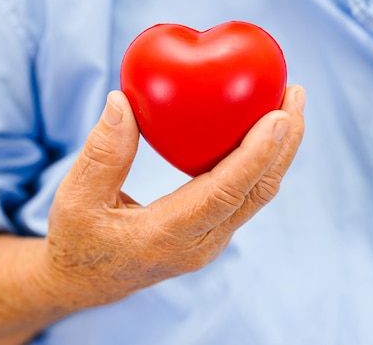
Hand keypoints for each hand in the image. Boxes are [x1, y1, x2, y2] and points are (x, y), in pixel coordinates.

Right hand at [44, 85, 304, 306]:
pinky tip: (259, 131)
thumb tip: (123, 101)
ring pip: (257, 195)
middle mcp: (199, 243)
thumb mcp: (76, 197)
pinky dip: (260, 160)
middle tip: (295, 93)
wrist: (84, 279)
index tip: (279, 114)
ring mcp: (208, 241)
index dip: (255, 154)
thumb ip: (100, 153)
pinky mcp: (209, 233)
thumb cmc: (77, 238)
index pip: (224, 193)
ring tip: (288, 104)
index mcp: (167, 236)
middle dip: (284, 143)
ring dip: (278, 150)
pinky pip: (244, 195)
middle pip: (257, 192)